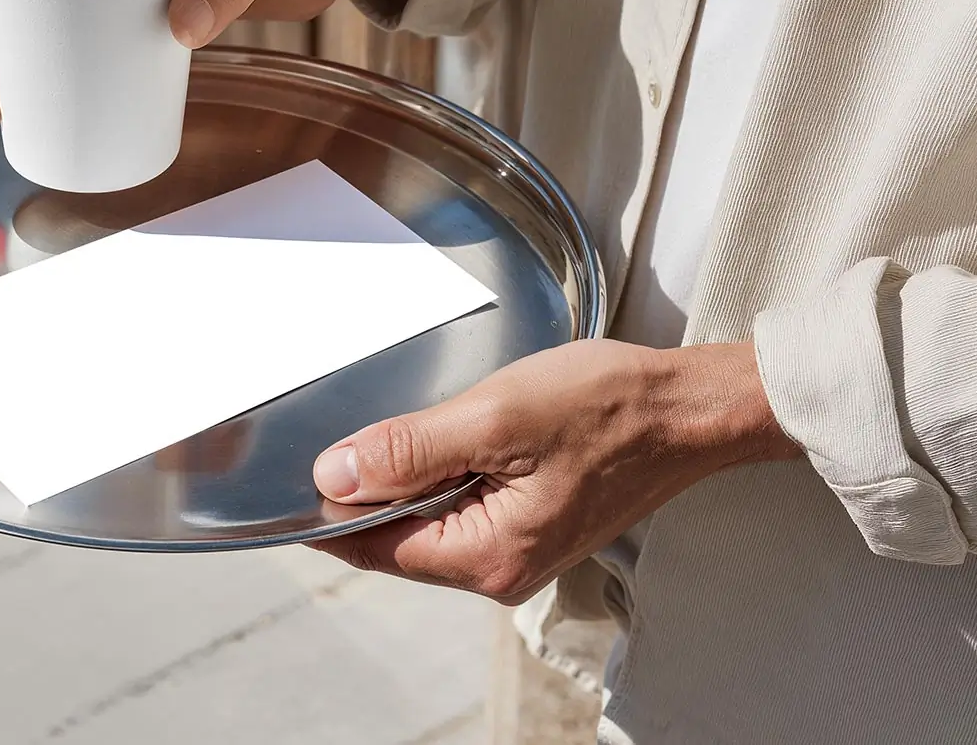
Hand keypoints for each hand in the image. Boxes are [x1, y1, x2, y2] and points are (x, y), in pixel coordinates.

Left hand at [306, 340, 800, 603]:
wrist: (685, 406)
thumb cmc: (607, 407)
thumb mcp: (493, 418)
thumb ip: (408, 451)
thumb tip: (334, 476)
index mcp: (488, 557)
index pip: (375, 545)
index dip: (328, 509)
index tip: (291, 475)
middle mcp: (500, 569)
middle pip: (397, 536)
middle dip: (368, 490)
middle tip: (348, 431)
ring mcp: (518, 549)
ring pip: (428, 517)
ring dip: (408, 477)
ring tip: (408, 427)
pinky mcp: (531, 523)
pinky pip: (461, 505)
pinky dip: (442, 473)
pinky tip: (448, 436)